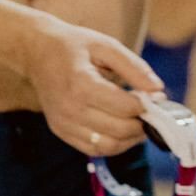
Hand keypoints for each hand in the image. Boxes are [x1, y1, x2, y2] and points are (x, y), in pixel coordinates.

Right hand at [21, 16, 162, 157]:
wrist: (37, 53)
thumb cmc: (74, 46)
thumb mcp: (107, 46)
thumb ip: (134, 68)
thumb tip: (158, 90)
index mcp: (82, 84)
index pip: (125, 107)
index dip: (148, 105)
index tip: (158, 98)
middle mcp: (71, 109)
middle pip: (119, 130)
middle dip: (142, 125)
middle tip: (153, 114)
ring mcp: (63, 124)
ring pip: (107, 146)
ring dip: (130, 140)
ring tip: (140, 125)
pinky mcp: (61, 131)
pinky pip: (92, 149)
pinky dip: (112, 145)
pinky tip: (122, 132)